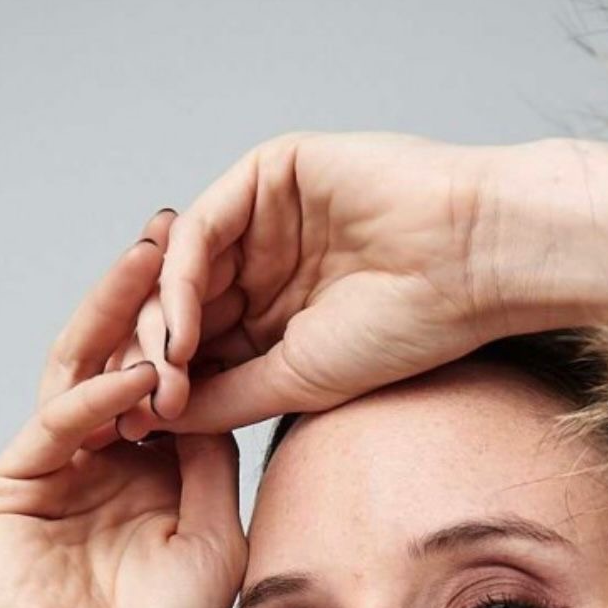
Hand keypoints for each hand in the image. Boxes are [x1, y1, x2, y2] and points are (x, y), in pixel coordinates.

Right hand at [0, 212, 246, 607]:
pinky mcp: (14, 486)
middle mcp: (100, 462)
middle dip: (150, 297)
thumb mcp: (214, 542)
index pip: (172, 382)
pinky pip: (58, 425)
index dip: (200, 331)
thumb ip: (214, 467)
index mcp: (148, 475)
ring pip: (82, 372)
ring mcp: (54, 470)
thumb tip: (229, 392)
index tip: (239, 277)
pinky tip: (135, 374)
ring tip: (148, 258)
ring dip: (114, 318)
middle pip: (123, 358)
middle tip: (179, 229)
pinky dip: (96, 398)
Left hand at [111, 133, 607, 439]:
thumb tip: (156, 423)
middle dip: (152, 356)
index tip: (140, 434)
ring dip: (161, 324)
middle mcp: (265, 261)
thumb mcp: (297, 381)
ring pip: (183, 270)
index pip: (202, 345)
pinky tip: (178, 330)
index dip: (167, 386)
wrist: (470, 264)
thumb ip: (226, 397)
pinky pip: (202, 229)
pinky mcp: (267, 173)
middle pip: (182, 306)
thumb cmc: (407, 329)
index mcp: (277, 311)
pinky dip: (181, 281)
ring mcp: (263, 215)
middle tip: (138, 405)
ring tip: (159, 375)